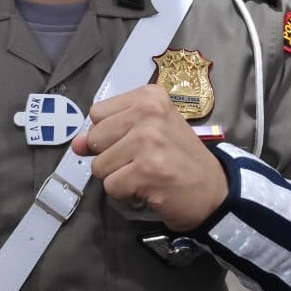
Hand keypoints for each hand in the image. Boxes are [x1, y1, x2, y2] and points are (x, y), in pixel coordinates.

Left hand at [71, 84, 227, 230]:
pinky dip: (125, 193)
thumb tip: (75, 144)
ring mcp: (147, 140)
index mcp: (149, 96)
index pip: (97, 113)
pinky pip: (111, 186)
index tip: (131, 141)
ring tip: (145, 174)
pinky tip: (148, 187)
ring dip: (118, 177)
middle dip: (110, 156)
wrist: (215, 190)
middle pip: (95, 138)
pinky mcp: (146, 170)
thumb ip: (110, 131)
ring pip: (100, 165)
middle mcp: (148, 112)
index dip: (107, 133)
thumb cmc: (180, 157)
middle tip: (140, 161)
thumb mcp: (148, 132)